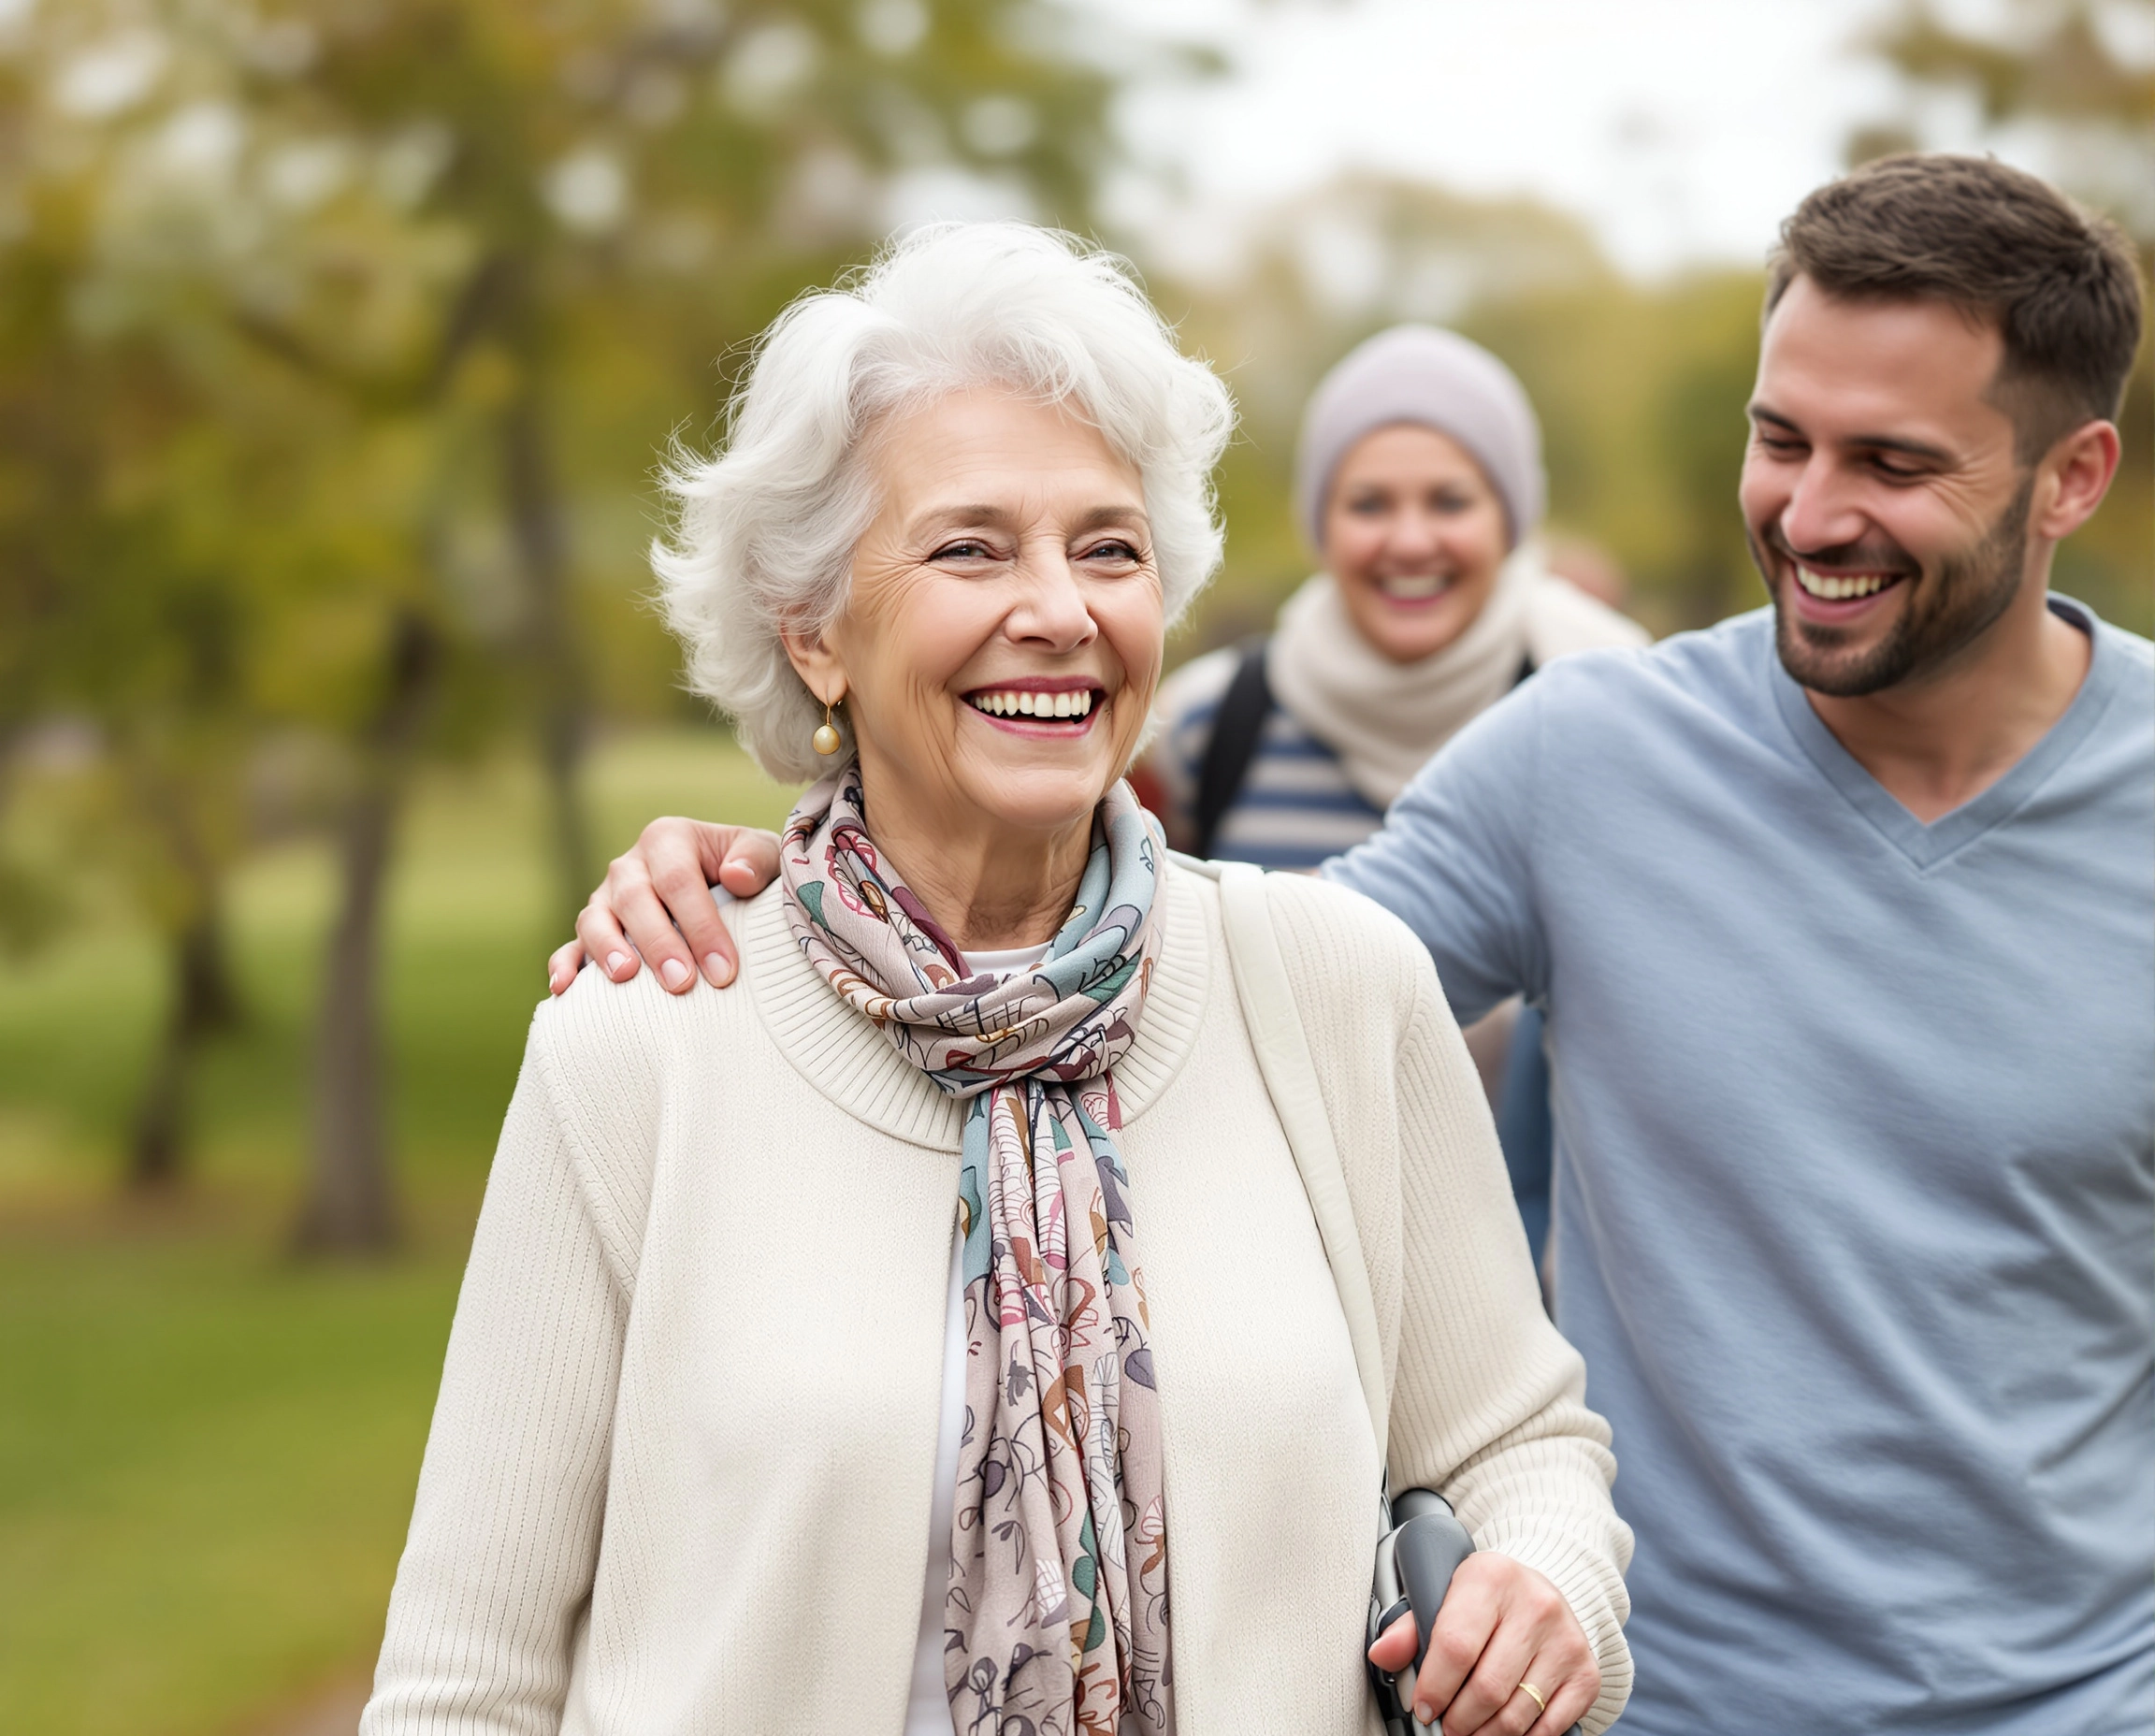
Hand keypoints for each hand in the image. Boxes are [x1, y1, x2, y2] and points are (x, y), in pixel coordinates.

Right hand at [545, 819, 781, 995]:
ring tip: (625, 978)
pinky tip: (564, 988)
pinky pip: (572, 945)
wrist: (732, 889)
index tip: (723, 970)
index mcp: (668, 839)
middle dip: (658, 943)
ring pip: (595, 919)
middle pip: (634, 899)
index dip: (700, 925)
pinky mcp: (594, 930)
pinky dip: (565, 964)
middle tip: (682, 983)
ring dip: (607, 949)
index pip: (678, 880)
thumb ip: (756, 860)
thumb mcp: (765, 855)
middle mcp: (630, 865)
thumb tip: (735, 876)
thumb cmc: (750, 874)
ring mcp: (606, 898)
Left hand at [1366, 1554, 1596, 1734]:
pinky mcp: (1587, 1673)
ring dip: (1486, 1735)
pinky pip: (1550, 1727)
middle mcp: (1536, 1605)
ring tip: (1469, 1731)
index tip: (1423, 1707)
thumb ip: (1409, 1627)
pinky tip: (1500, 1731)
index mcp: (1491, 1577)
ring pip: (1517, 1713)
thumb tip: (1382, 1655)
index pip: (1456, 1645)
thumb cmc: (1484, 1599)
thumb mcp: (1444, 1595)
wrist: (1542, 1591)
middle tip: (1446, 1726)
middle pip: (1488, 1687)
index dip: (1434, 1687)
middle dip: (1458, 1719)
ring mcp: (1566, 1641)